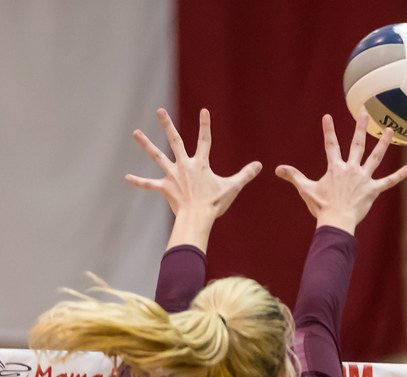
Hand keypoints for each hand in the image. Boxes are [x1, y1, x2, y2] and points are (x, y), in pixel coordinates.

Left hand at [126, 108, 261, 250]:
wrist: (198, 217)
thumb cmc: (215, 203)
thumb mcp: (232, 188)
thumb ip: (245, 175)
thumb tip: (260, 165)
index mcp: (201, 164)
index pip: (205, 140)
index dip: (205, 125)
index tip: (204, 110)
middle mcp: (184, 166)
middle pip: (174, 141)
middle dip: (167, 125)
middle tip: (160, 111)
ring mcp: (173, 176)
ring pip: (157, 156)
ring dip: (146, 144)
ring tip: (135, 133)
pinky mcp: (165, 188)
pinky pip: (150, 184)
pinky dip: (139, 182)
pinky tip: (127, 178)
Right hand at [276, 114, 406, 233]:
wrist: (336, 221)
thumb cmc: (321, 207)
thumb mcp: (306, 189)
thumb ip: (294, 176)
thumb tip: (276, 169)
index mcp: (335, 168)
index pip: (331, 145)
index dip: (328, 131)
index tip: (327, 116)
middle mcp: (351, 169)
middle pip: (357, 144)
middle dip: (360, 128)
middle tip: (364, 113)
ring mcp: (363, 178)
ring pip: (376, 157)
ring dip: (383, 143)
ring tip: (389, 130)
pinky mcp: (373, 190)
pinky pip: (388, 182)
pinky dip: (398, 176)